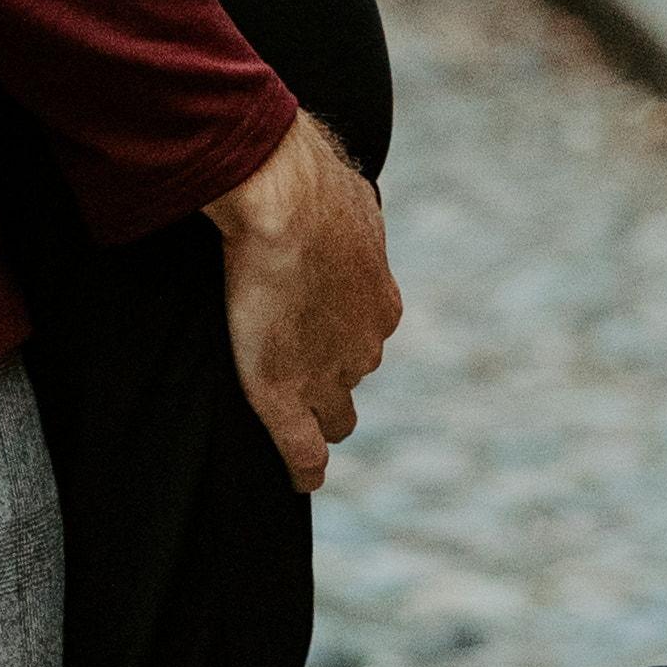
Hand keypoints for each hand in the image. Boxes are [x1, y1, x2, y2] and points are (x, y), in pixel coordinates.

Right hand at [202, 112, 399, 493]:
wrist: (285, 198)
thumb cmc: (310, 187)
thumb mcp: (348, 199)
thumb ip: (351, 217)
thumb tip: (346, 199)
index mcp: (380, 303)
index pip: (364, 338)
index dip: (338, 341)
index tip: (317, 335)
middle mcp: (366, 344)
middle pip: (352, 379)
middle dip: (332, 379)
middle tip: (294, 367)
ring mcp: (329, 375)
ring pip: (334, 415)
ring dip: (316, 414)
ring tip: (290, 417)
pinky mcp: (289, 396)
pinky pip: (305, 453)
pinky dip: (304, 468)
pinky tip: (299, 479)